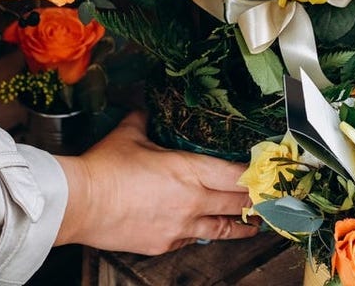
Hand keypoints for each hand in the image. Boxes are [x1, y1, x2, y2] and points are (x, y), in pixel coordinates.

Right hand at [53, 112, 258, 253]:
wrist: (81, 204)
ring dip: (241, 226)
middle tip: (273, 201)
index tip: (268, 175)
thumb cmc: (104, 170)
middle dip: (257, 202)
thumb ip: (144, 121)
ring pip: (222, 228)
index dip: (255, 176)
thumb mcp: (129, 135)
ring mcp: (181, 226)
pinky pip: (193, 238)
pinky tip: (207, 231)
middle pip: (238, 203)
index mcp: (189, 170)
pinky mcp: (165, 244)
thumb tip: (145, 110)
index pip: (236, 174)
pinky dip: (203, 233)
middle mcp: (192, 201)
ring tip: (257, 226)